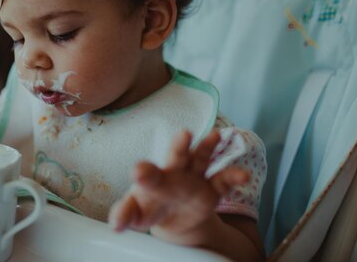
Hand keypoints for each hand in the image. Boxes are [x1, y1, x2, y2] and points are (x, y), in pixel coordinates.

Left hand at [109, 130, 249, 240]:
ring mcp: (194, 178)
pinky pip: (223, 180)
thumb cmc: (150, 208)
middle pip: (177, 156)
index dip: (143, 173)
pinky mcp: (211, 189)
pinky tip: (242, 175)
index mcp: (153, 180)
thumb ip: (125, 215)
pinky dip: (233, 176)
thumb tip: (114, 224)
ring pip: (201, 159)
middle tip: (184, 133)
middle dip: (180, 145)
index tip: (139, 171)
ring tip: (215, 135)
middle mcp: (174, 173)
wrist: (173, 217)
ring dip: (208, 148)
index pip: (147, 174)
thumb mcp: (137, 214)